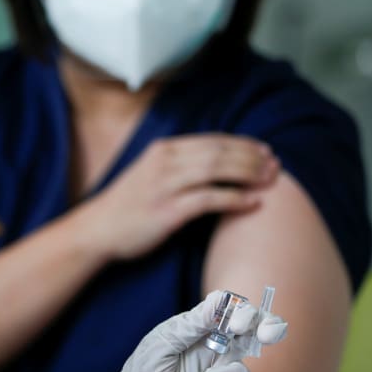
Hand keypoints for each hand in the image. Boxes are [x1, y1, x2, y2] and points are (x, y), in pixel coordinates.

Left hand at [71, 290, 287, 371]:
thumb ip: (189, 325)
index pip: (233, 314)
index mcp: (200, 334)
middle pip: (254, 336)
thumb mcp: (158, 347)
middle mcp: (216, 356)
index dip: (246, 313)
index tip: (239, 323)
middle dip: (267, 329)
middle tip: (266, 334)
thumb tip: (220, 300)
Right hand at [79, 134, 278, 261]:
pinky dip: (234, 198)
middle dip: (251, 157)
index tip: (265, 151)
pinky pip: (209, 199)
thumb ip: (178, 166)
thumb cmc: (126, 206)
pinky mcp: (168, 211)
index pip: (211, 141)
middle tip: (275, 166)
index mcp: (163, 150)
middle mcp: (165, 162)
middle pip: (219, 152)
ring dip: (248, 173)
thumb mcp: (150, 174)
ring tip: (270, 180)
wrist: (97, 230)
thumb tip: (214, 166)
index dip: (242, 144)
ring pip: (217, 170)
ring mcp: (166, 185)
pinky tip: (253, 202)